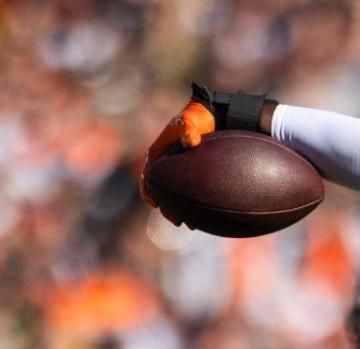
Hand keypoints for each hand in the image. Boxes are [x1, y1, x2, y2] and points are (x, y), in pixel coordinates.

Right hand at [137, 98, 216, 217]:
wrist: (211, 114)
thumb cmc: (197, 117)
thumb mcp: (190, 120)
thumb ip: (188, 129)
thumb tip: (190, 141)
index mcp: (158, 153)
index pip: (148, 177)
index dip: (149, 192)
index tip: (156, 204)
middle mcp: (166, 163)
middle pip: (161, 192)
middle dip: (167, 208)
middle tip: (178, 221)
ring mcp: (178, 169)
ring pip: (175, 194)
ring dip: (180, 209)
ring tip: (190, 223)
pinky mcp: (191, 172)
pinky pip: (189, 191)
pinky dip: (192, 203)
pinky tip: (204, 214)